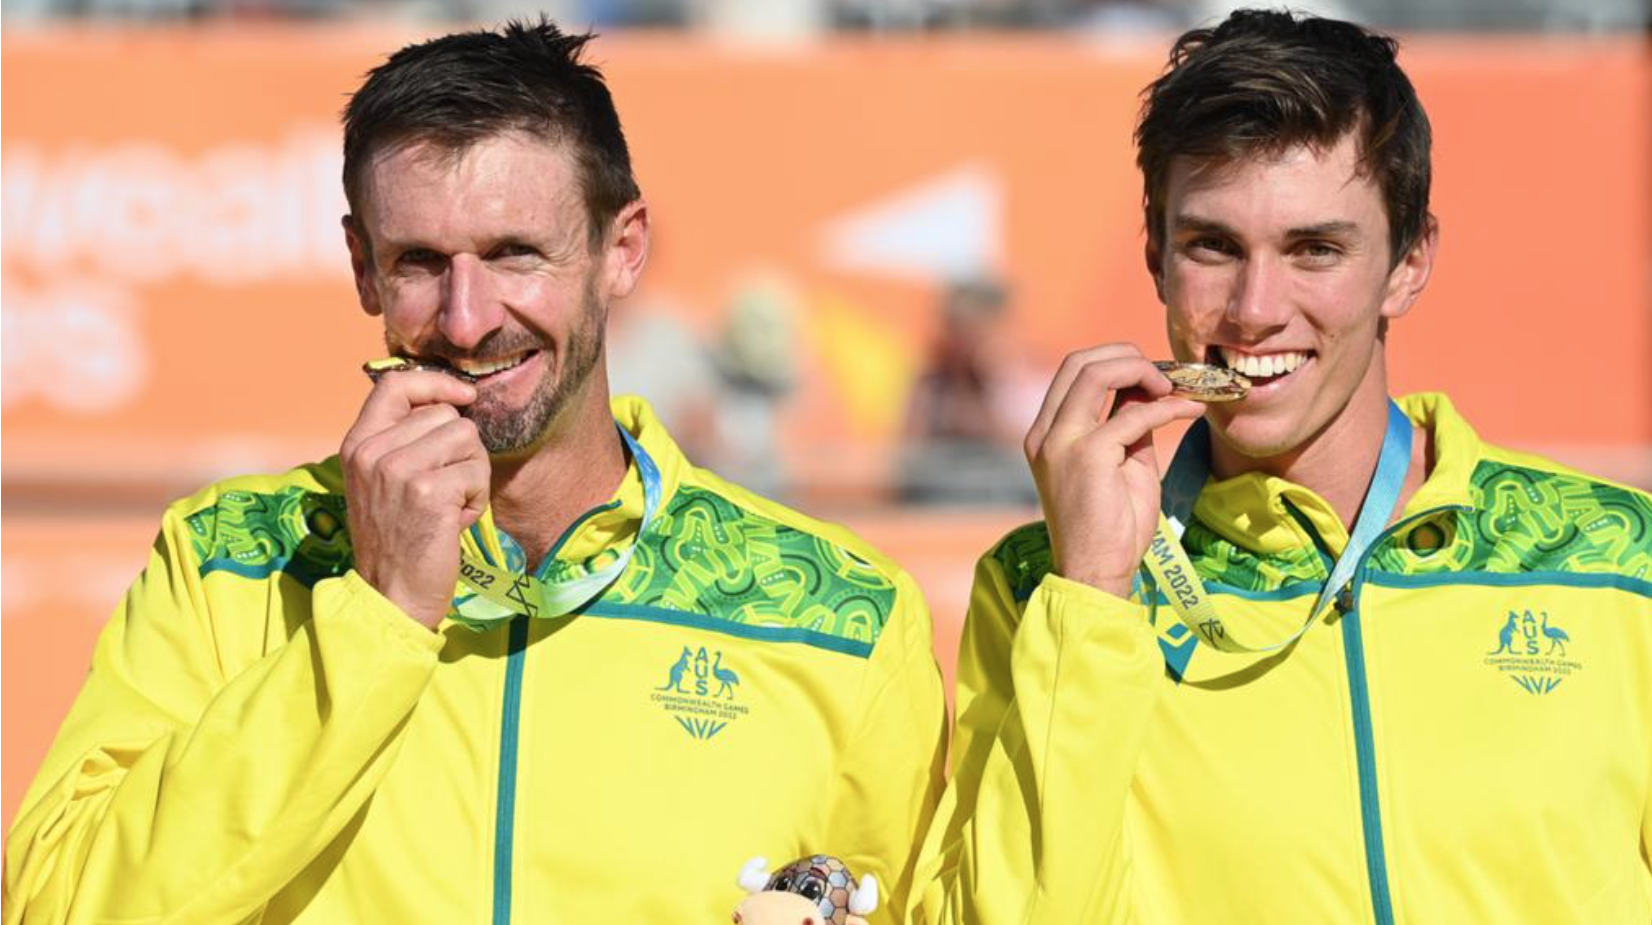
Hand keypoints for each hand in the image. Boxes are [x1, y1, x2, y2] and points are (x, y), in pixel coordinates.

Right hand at [340, 371, 488, 629]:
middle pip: (446, 414)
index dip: (436, 382)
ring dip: (471, 473)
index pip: (395, 384)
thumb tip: (450, 402)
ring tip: (449, 505)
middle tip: (445, 489)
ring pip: (467, 437)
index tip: (463, 396)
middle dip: (461, 450)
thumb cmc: (397, 539)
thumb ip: (402, 441)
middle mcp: (372, 451)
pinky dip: (476, 499)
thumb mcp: (381, 482)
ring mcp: (398, 470)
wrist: (390, 595)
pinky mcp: (428, 491)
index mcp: (358, 443)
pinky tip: (454, 522)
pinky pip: (475, 472)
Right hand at [1023, 344, 1204, 597]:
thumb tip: (1148, 388)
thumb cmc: (1111, 527)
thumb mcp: (1121, 461)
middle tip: (1165, 376)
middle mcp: (1046, 433)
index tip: (1152, 376)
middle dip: (1127, 356)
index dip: (1115, 360)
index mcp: (1046, 434)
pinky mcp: (1087, 456)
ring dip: (1142, 372)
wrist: (1097, 573)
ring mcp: (1061, 443)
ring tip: (1173, 389)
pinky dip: (1167, 407)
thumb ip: (1127, 423)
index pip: (1072, 371)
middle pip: (1080, 361)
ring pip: (1096, 372)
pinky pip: (1133, 414)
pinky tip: (1189, 412)